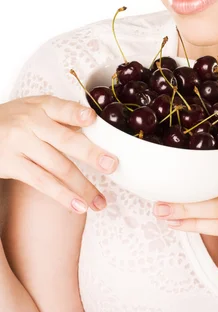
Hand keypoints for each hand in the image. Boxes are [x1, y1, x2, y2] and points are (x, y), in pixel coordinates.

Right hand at [0, 95, 118, 213]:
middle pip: (65, 140)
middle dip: (91, 154)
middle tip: (112, 165)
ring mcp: (20, 144)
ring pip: (57, 166)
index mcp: (41, 105)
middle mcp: (31, 122)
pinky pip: (41, 181)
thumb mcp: (34, 109)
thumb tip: (96, 128)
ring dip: (82, 186)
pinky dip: (62, 195)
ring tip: (100, 201)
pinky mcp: (11, 164)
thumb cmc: (15, 121)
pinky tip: (78, 205)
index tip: (92, 119)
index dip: (77, 113)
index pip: (62, 108)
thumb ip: (61, 116)